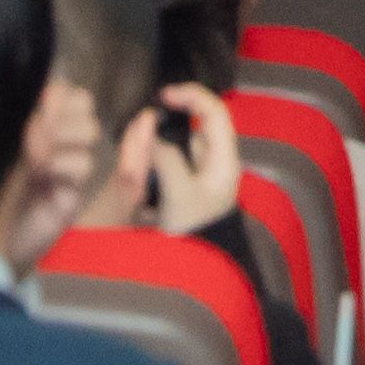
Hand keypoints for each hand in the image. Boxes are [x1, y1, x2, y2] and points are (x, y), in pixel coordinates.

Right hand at [137, 84, 247, 229]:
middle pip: (194, 126)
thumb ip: (166, 158)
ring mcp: (203, 175)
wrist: (197, 268)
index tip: (164, 96)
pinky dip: (156, 162)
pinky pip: (171, 163)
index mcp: (224, 160)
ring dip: (158, 146)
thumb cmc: (194, 233)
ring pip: (180, 145)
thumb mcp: (178, 194)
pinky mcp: (188, 187)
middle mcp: (217, 163)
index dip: (192, 95)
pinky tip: (143, 177)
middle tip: (142, 131)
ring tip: (140, 165)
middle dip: (167, 125)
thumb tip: (153, 135)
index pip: (215, 112)